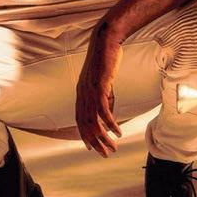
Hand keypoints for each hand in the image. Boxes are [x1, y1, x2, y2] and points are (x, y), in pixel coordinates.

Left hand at [75, 21, 123, 156]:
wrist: (106, 42)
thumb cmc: (106, 59)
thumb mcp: (104, 81)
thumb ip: (105, 96)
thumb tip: (110, 111)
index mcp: (81, 93)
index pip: (79, 120)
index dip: (84, 135)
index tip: (91, 147)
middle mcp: (82, 95)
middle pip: (86, 125)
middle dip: (95, 142)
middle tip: (105, 154)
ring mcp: (89, 91)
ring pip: (94, 122)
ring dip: (104, 138)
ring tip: (112, 148)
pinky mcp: (99, 87)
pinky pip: (103, 111)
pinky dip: (110, 124)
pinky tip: (117, 132)